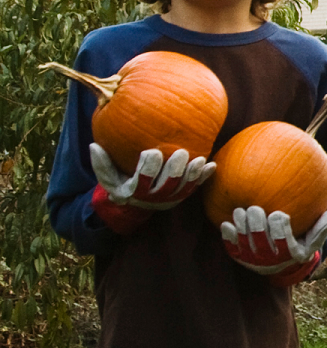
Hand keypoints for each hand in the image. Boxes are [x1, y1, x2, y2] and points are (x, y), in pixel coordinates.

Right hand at [90, 141, 214, 208]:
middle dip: (175, 171)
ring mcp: (169, 199)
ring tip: (199, 160)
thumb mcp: (105, 175)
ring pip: (183, 189)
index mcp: (134, 192)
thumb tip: (93, 146)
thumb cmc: (118, 182)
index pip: (142, 182)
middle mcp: (153, 199)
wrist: (132, 202)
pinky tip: (211, 166)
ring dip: (192, 175)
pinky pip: (194, 188)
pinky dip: (202, 178)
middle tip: (181, 153)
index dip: (149, 169)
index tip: (153, 152)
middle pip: (167, 187)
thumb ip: (100, 162)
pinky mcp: (180, 196)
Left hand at [221, 203, 326, 286]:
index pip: (282, 239)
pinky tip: (228, 222)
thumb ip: (323, 224)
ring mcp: (252, 259)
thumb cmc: (300, 242)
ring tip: (242, 210)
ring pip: (243, 239)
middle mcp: (270, 260)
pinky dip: (228, 234)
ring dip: (241, 224)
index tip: (278, 213)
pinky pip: (229, 245)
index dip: (278, 225)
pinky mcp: (238, 257)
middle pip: (258, 238)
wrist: (279, 262)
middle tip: (255, 208)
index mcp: (290, 254)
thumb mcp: (315, 237)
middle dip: (255, 221)